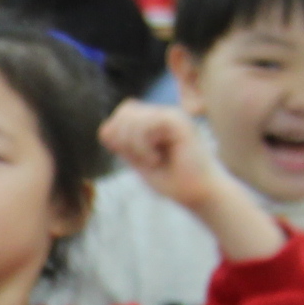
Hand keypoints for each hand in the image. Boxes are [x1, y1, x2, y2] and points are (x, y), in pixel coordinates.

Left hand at [102, 100, 279, 260]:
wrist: (198, 193)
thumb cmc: (172, 180)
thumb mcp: (138, 161)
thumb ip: (124, 144)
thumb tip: (105, 128)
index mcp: (154, 122)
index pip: (122, 114)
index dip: (117, 134)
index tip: (131, 157)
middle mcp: (164, 114)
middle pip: (124, 111)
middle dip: (124, 139)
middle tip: (141, 160)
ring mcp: (172, 116)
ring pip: (132, 116)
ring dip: (134, 145)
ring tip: (151, 161)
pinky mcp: (179, 122)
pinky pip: (147, 124)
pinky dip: (143, 146)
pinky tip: (155, 160)